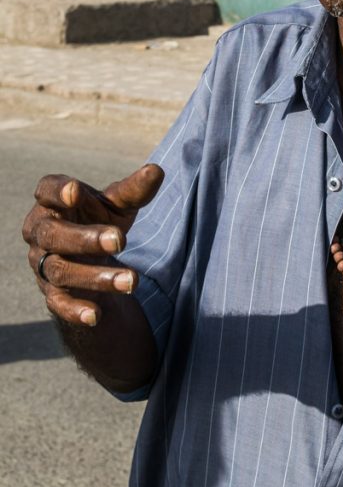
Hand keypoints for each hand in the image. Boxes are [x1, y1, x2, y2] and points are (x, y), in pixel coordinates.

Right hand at [22, 164, 163, 327]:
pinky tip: (96, 315)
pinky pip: (58, 303)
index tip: (76, 190)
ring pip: (61, 270)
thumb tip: (156, 171)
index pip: (46, 191)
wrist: (89, 255)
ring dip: (95, 277)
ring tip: (133, 280)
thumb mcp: (117, 204)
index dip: (58, 191)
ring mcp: (43, 263)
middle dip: (86, 238)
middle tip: (121, 240)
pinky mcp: (51, 292)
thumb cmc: (99, 217)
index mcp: (53, 201)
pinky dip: (75, 310)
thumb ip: (134, 190)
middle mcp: (41, 231)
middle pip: (54, 234)